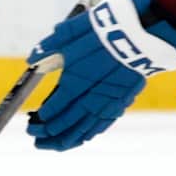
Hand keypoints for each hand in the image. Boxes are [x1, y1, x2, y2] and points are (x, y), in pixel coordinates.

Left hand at [26, 0, 175, 150]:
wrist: (145, 31)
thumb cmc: (106, 29)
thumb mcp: (72, 31)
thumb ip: (50, 46)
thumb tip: (33, 57)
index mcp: (76, 81)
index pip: (55, 108)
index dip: (42, 119)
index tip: (31, 122)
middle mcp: (93, 96)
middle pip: (69, 123)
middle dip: (50, 134)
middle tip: (35, 140)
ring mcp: (110, 100)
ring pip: (87, 128)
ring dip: (69, 139)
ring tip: (54, 146)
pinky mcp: (124, 99)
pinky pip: (105, 123)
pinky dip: (91, 132)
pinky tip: (83, 137)